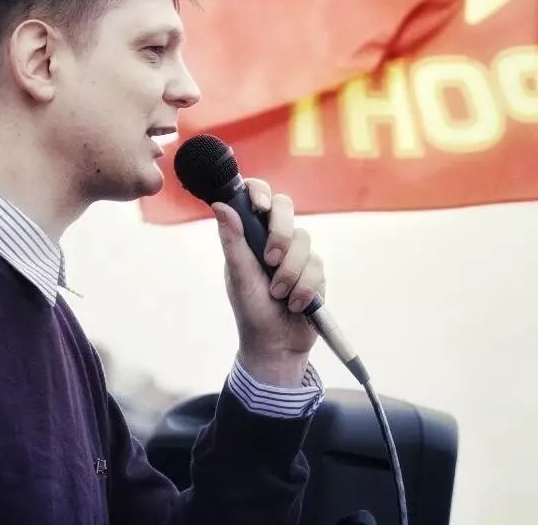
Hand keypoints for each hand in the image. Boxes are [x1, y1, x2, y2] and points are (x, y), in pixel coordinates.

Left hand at [212, 178, 324, 386]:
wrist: (277, 345)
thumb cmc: (251, 310)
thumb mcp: (239, 276)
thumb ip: (233, 241)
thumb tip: (220, 205)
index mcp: (250, 234)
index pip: (257, 196)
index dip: (260, 192)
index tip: (260, 207)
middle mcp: (274, 238)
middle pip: (286, 207)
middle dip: (281, 234)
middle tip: (270, 260)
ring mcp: (297, 253)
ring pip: (304, 241)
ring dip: (290, 273)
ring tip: (279, 295)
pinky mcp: (315, 271)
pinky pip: (317, 267)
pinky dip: (304, 288)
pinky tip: (295, 304)